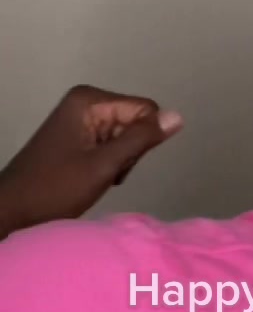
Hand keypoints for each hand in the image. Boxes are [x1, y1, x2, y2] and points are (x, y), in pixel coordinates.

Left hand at [0, 85, 182, 238]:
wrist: (11, 211)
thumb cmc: (55, 189)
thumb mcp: (103, 166)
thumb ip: (141, 139)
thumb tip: (178, 116)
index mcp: (89, 100)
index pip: (145, 110)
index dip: (141, 140)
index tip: (117, 163)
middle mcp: (85, 101)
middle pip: (135, 121)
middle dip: (128, 152)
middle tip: (104, 172)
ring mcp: (79, 118)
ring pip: (125, 135)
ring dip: (118, 161)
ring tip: (95, 176)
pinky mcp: (76, 134)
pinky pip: (109, 143)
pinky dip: (107, 163)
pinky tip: (90, 176)